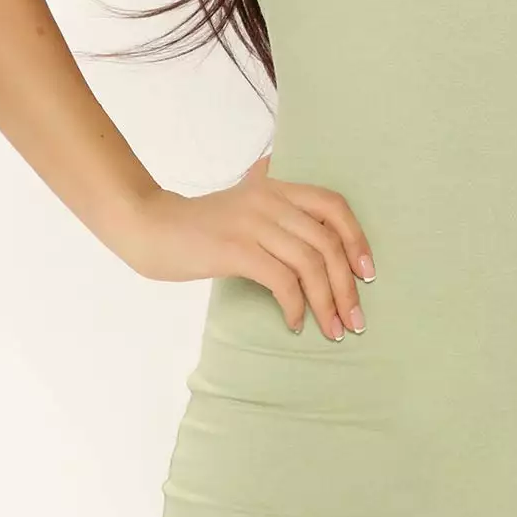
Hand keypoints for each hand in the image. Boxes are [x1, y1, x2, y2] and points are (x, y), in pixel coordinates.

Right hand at [121, 151, 375, 340]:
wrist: (149, 226)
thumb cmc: (196, 225)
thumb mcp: (238, 201)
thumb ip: (266, 197)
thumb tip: (290, 196)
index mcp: (275, 187)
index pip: (333, 205)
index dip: (357, 239)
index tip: (367, 273)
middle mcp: (269, 200)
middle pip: (327, 242)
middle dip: (347, 285)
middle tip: (355, 319)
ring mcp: (253, 223)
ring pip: (309, 264)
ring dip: (327, 302)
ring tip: (332, 330)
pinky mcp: (235, 249)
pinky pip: (281, 281)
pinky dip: (295, 306)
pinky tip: (294, 323)